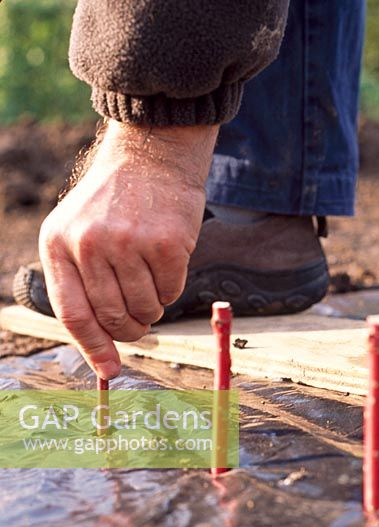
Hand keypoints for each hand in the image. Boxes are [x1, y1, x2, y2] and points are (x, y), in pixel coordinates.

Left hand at [39, 120, 217, 380]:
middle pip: (111, 315)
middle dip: (129, 329)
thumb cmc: (115, 202)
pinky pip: (171, 291)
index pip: (72, 312)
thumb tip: (100, 346)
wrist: (151, 157)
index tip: (110, 369)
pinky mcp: (167, 243)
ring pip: (145, 308)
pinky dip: (172, 289)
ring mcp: (129, 242)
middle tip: (139, 324)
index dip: (92, 346)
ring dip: (152, 309)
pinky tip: (168, 264)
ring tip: (152, 285)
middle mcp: (90, 244)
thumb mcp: (77, 230)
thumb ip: (79, 281)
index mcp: (59, 243)